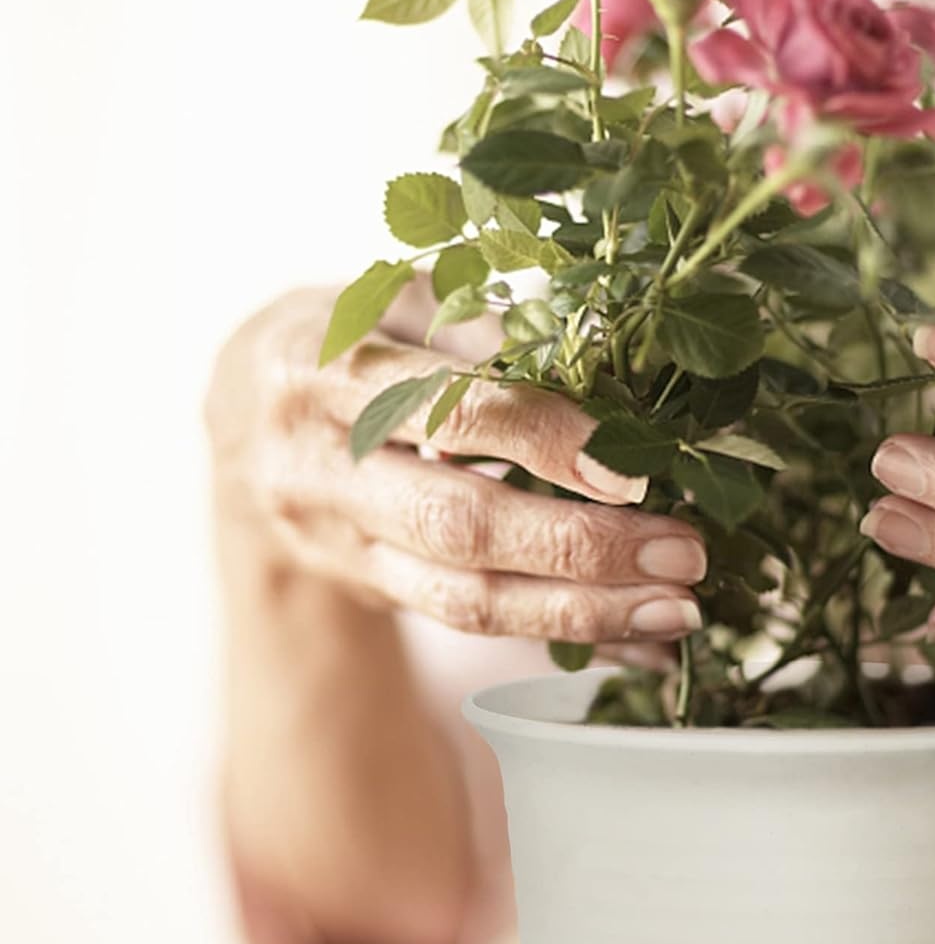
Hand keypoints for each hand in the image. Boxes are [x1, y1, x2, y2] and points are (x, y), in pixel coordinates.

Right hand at [206, 289, 705, 642]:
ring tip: (676, 612)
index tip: (633, 470)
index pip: (444, 413)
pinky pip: (471, 623)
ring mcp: (338, 542)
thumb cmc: (348, 334)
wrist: (243, 420)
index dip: (542, 440)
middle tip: (683, 555)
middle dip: (580, 547)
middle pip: (457, 525)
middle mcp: (317, 466)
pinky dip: (564, 635)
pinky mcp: (369, 588)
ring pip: (462, 598)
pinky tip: (640, 642)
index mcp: (319, 369)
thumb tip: (604, 369)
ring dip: (580, 611)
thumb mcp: (396, 301)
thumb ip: (481, 331)